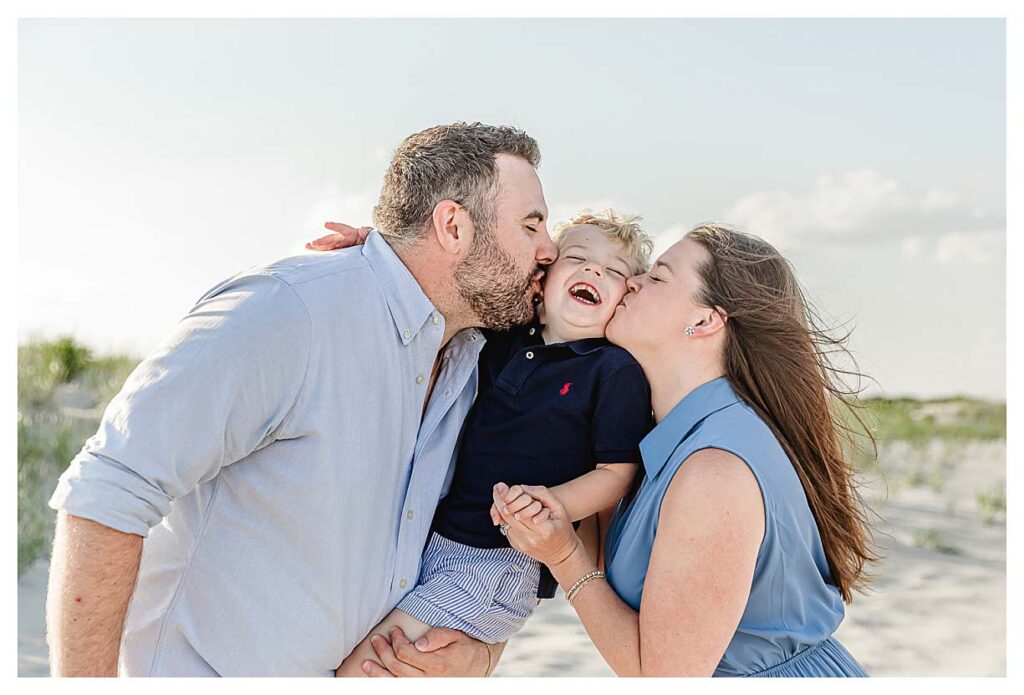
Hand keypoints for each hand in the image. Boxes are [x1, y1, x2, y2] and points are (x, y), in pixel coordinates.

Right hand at [305, 221, 372, 250]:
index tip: (326, 224)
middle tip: (313, 243)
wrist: (369, 246)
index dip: (334, 226)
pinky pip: (328, 252)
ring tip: (306, 246)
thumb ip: (367, 234)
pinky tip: (310, 252)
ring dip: (317, 246)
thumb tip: (362, 229)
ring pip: (327, 245)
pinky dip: (320, 252)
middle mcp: (342, 238)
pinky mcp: (337, 251)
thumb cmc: (371, 241)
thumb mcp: (371, 238)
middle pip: (331, 239)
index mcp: (351, 233)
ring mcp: (339, 245)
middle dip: (322, 241)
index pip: (342, 229)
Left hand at [361, 626, 490, 676]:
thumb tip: (419, 643)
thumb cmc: (465, 648)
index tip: (394, 630)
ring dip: (377, 673)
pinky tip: (376, 679)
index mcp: (437, 664)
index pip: (406, 653)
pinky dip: (386, 684)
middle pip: (397, 667)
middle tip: (376, 639)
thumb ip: (437, 637)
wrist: (478, 664)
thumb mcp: (455, 636)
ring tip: (365, 663)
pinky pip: (400, 689)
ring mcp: (425, 688)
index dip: (396, 640)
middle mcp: (429, 680)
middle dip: (383, 651)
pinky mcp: (423, 690)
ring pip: (395, 682)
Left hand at [492, 482, 580, 566]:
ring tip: (499, 495)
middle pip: (507, 517)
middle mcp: (529, 539)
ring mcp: (522, 544)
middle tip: (497, 487)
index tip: (501, 486)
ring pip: (504, 523)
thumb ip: (543, 495)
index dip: (506, 498)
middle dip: (499, 500)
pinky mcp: (516, 546)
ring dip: (499, 508)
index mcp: (542, 530)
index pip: (517, 512)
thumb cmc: (563, 529)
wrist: (563, 555)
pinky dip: (505, 517)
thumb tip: (522, 488)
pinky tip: (506, 508)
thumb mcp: (559, 508)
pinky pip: (506, 529)